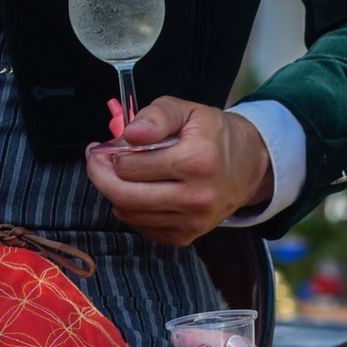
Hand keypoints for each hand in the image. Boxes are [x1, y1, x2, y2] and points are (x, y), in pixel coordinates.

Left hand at [84, 97, 270, 245]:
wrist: (250, 166)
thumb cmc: (215, 134)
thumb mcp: (188, 110)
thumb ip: (156, 115)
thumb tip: (129, 134)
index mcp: (196, 161)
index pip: (130, 166)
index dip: (110, 154)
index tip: (104, 146)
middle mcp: (196, 197)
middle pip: (124, 195)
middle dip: (100, 176)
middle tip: (96, 161)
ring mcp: (192, 222)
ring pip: (129, 214)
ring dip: (115, 192)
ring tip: (119, 173)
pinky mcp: (186, 236)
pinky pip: (142, 227)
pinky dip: (132, 209)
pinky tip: (139, 191)